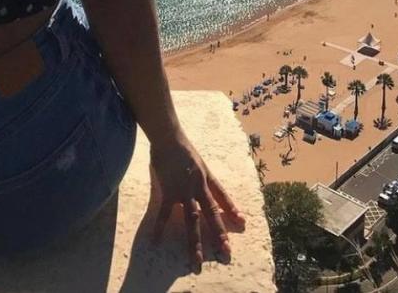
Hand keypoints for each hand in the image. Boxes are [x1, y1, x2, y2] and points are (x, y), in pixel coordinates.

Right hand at [150, 132, 244, 272]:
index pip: (222, 196)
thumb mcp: (198, 161)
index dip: (231, 209)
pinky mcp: (168, 191)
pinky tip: (156, 241)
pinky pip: (164, 213)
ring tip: (197, 259)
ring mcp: (184, 190)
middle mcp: (199, 187)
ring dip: (195, 240)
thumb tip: (201, 186)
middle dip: (219, 233)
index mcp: (206, 178)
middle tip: (226, 252)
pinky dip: (159, 227)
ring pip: (192, 219)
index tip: (242, 222)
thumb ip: (200, 175)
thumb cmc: (181, 147)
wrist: (168, 136)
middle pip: (211, 213)